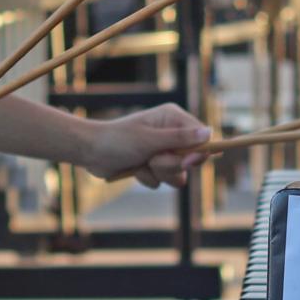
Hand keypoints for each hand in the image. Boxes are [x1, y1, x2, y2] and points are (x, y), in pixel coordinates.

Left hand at [84, 104, 211, 188]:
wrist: (91, 152)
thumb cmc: (118, 140)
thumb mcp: (150, 140)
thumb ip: (180, 138)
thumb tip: (209, 133)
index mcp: (173, 118)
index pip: (202, 136)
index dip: (198, 152)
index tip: (187, 161)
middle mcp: (172, 133)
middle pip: (191, 159)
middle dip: (171, 165)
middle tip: (152, 159)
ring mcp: (163, 150)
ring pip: (178, 173)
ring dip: (159, 173)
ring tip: (142, 163)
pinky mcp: (154, 165)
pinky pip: (164, 180)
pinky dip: (148, 177)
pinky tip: (135, 168)